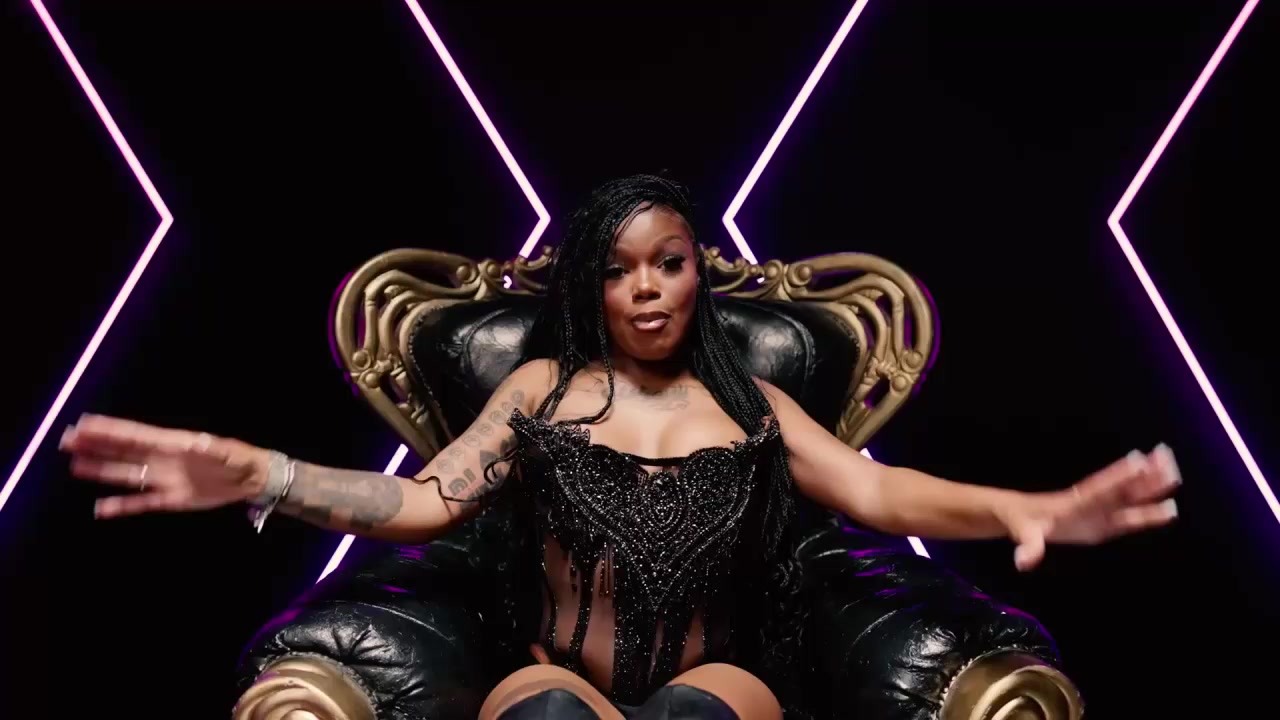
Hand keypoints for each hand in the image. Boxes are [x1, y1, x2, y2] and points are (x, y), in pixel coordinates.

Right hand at [60, 414, 270, 518]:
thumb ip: (212, 449)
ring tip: (75, 465)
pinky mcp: (171, 499)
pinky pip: (141, 502)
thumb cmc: (241, 459)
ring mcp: (164, 479)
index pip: (136, 435)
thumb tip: (195, 443)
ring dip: (101, 471)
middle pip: (123, 451)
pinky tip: (100, 508)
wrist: (252, 480)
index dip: (111, 429)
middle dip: (96, 445)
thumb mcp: (230, 452)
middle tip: (68, 439)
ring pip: (126, 475)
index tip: (86, 423)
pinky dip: (121, 506)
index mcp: (173, 443)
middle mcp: (163, 459)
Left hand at [1001, 444, 1180, 570]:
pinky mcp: (1101, 523)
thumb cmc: (1021, 523)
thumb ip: (1029, 546)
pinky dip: (1147, 513)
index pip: (1099, 490)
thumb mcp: (1023, 534)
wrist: (1020, 516)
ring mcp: (1098, 512)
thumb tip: (1024, 562)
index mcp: (1074, 503)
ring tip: (1173, 471)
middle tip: (1166, 456)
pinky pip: (1128, 517)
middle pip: (1121, 489)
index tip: (1137, 461)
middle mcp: (1090, 504)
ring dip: (1149, 487)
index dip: (1118, 477)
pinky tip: (1167, 508)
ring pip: (1128, 498)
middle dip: (1143, 476)